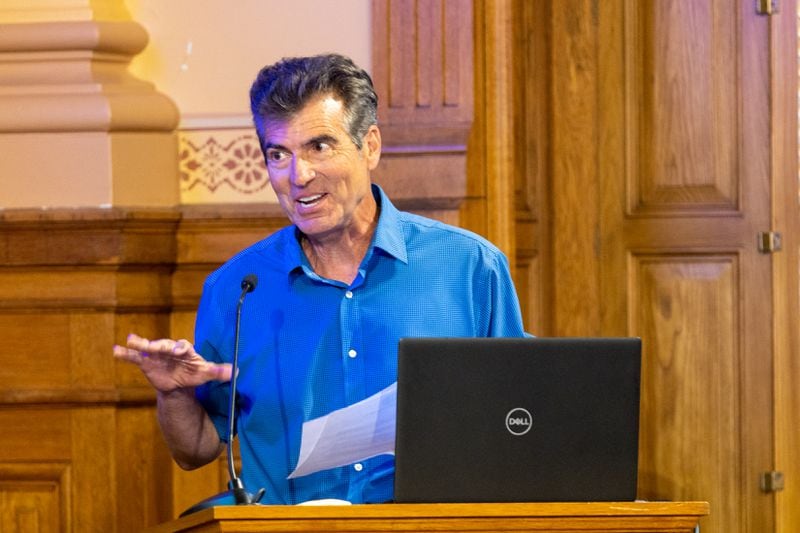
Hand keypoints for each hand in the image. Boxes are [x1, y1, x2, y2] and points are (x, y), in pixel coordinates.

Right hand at [113, 333, 231, 392]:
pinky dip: (125, 354)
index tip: (179, 350)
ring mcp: (156, 354)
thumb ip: (219, 372)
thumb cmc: (194, 374)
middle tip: (153, 346)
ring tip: (130, 340)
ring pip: (148, 348)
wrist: (179, 382)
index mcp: (186, 350)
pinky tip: (115, 350)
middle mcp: (170, 349)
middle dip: (159, 345)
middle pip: (164, 345)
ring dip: (140, 344)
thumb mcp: (206, 373)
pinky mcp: (146, 362)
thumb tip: (237, 371)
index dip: (181, 348)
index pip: (183, 346)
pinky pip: (135, 357)